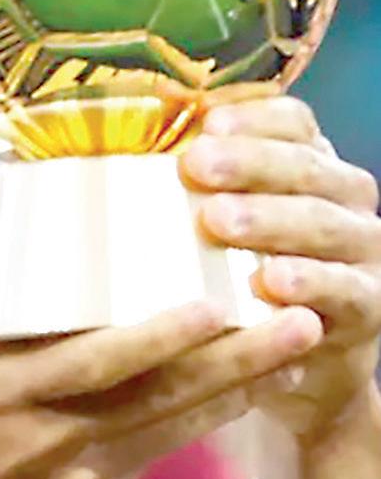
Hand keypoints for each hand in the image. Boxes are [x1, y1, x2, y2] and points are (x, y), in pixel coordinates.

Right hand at [0, 210, 320, 478]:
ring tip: (298, 355)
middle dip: (240, 360)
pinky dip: (200, 426)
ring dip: (238, 391)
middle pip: (164, 397)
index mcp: (2, 395)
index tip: (216, 305)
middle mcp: (53, 439)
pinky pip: (154, 457)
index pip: (98, 363)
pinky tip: (235, 397)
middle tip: (303, 322)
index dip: (161, 337)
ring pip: (175, 429)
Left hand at [181, 96, 380, 438]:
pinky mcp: (366, 307)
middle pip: (304, 167)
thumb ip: (193, 186)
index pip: (294, 123)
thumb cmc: (242, 274)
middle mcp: (344, 198)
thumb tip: (121, 147)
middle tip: (197, 165)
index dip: (254, 118)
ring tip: (220, 221)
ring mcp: (361, 250)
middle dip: (250, 164)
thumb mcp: (218, 224)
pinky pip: (345, 289)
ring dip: (272, 220)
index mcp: (309, 164)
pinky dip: (311, 283)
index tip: (206, 123)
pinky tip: (272, 283)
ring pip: (324, 223)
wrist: (301, 360)